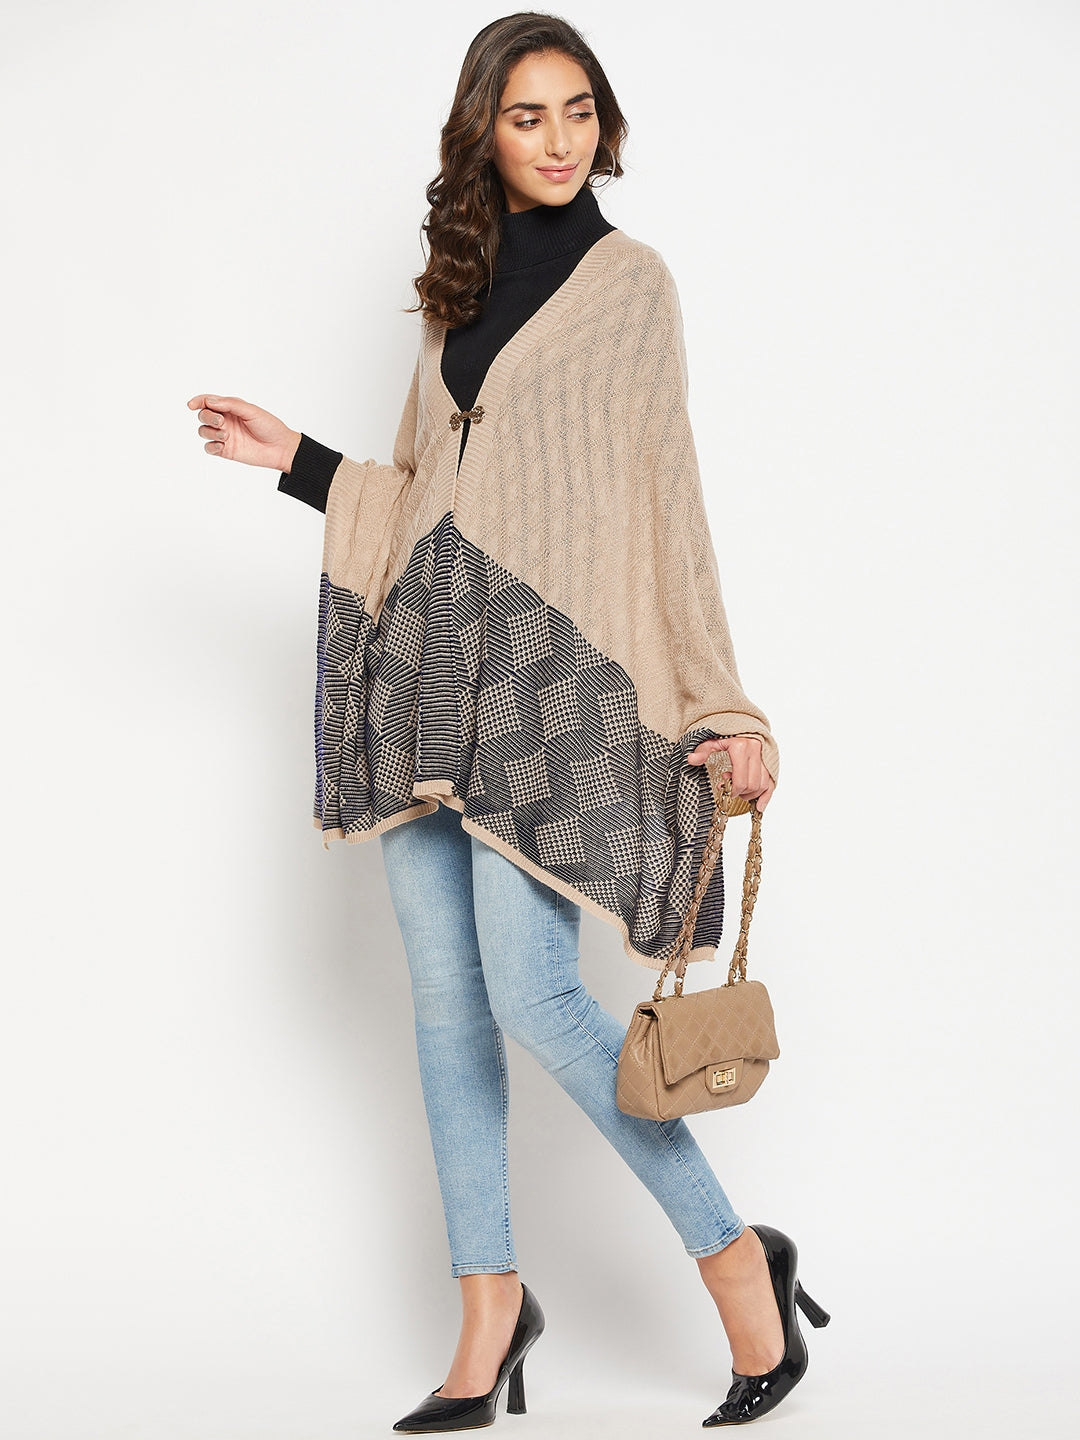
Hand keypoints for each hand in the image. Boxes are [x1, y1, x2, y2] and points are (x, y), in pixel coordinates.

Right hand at [186, 393, 301, 471]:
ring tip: (226, 436)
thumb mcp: (251, 411)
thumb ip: (230, 405)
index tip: (192, 405)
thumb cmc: (269, 426)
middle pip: (203, 416)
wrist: (280, 448)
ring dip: (210, 432)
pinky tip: (222, 445)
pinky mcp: (226, 451)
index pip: (208, 402)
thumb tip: (209, 401)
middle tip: (221, 422)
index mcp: (230, 408)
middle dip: (207, 417)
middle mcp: (225, 421)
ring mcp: (224, 436)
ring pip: (203, 431)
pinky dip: (211, 446)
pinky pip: (209, 448)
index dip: (198, 401)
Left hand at [687, 735, 774, 812]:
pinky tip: (759, 807)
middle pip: (752, 785)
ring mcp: (765, 756)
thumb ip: (703, 750)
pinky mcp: (770, 761)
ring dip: (751, 793)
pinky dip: (766, 796)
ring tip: (739, 789)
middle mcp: (756, 751)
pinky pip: (772, 782)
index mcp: (741, 747)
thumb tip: (691, 760)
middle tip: (730, 787)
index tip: (723, 787)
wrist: (741, 721)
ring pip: (763, 785)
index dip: (732, 790)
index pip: (741, 781)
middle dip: (740, 792)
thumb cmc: (725, 731)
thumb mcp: (711, 739)